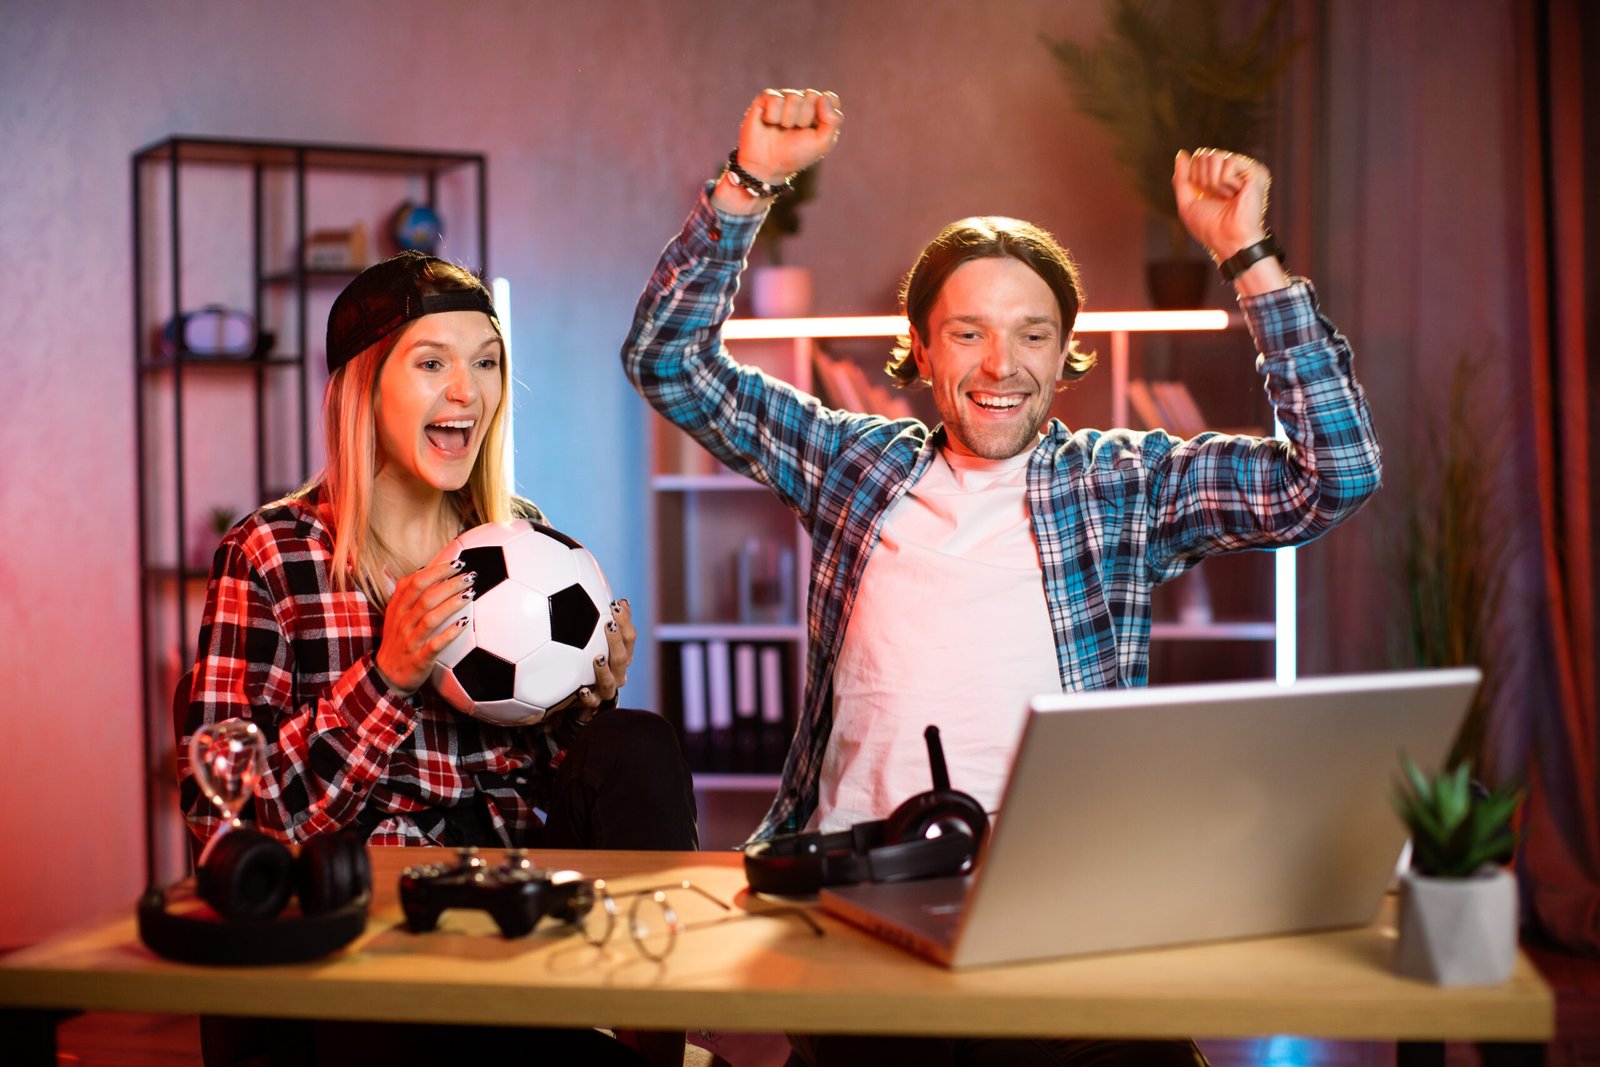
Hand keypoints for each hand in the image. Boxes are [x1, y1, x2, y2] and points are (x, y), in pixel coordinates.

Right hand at [374, 559, 475, 693]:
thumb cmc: (398, 641)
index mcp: (398, 609)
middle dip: (449, 583)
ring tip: (470, 593)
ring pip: (431, 618)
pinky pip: (435, 645)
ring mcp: (410, 640)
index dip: (436, 570)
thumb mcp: (395, 615)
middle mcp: (403, 622)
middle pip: (425, 597)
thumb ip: (408, 594)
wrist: (387, 676)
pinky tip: (465, 623)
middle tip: (470, 575)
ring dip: (452, 604)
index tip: (456, 563)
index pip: (414, 582)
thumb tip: (428, 569)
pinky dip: (450, 633)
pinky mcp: (420, 658)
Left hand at [558, 598, 636, 720]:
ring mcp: (606, 689)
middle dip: (616, 640)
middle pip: (622, 657)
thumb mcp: (599, 641)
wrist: (586, 696)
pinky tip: (582, 690)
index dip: (625, 621)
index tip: (616, 604)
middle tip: (607, 623)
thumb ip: (610, 622)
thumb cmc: (592, 662)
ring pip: (610, 681)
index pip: (630, 637)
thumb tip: (620, 599)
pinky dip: (588, 696)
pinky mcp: (593, 703)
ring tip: (597, 657)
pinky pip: (592, 703)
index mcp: (622, 655)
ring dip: (604, 669)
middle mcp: (618, 672)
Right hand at [714, 88, 841, 213]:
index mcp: (819, 108)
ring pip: (794, 98)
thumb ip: (833, 120)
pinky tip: (769, 123)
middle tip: (796, 132)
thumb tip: (824, 97)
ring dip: (788, 120)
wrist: (768, 166)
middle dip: (805, 118)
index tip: (815, 131)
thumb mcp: (822, 143)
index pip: (830, 98)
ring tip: (782, 129)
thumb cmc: (796, 154)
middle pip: (812, 95)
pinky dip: (773, 117)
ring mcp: (784, 97)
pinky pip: (775, 100)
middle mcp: (802, 99)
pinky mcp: (765, 98)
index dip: (824, 116)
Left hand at [1172, 148, 1270, 262]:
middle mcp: (1232, 171)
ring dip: (1214, 182)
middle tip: (1217, 197)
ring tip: (1227, 197)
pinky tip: (1237, 194)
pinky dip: (1226, 182)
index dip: (1194, 177)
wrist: (1229, 240)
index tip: (1204, 196)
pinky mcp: (1255, 171)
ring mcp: (1244, 170)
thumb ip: (1181, 178)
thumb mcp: (1187, 203)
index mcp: (1217, 177)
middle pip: (1205, 154)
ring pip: (1215, 156)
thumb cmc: (1210, 227)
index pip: (1198, 158)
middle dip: (1203, 179)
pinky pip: (1229, 162)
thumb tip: (1181, 154)